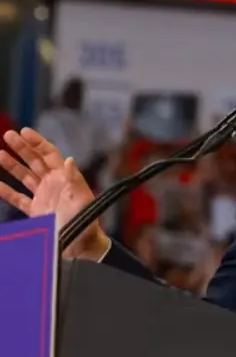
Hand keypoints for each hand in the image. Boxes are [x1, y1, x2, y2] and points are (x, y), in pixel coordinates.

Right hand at [0, 128, 109, 259]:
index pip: (50, 154)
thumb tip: (69, 159)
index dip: (38, 142)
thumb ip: (74, 179)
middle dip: (22, 148)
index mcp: (66, 177)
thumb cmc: (87, 220)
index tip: (25, 131)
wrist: (81, 244)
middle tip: (9, 135)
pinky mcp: (36, 210)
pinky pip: (18, 198)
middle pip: (35, 161)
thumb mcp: (82, 198)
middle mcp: (54, 183)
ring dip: (12, 165)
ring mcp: (43, 195)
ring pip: (25, 176)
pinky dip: (6, 191)